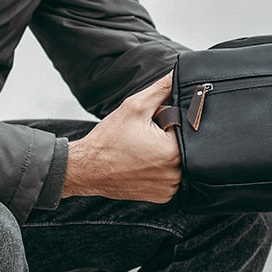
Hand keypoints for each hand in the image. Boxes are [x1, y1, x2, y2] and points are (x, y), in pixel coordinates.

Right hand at [61, 72, 180, 202]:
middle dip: (166, 135)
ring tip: (141, 149)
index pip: (183, 125)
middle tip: (143, 136)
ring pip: (177, 159)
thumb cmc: (108, 139)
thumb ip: (160, 89)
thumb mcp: (134, 106)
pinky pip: (171, 175)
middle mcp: (176, 173)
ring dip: (164, 152)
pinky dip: (160, 167)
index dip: (166, 119)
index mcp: (173, 151)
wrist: (88, 168)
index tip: (150, 123)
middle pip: (182, 143)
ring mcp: (170, 188)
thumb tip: (178, 74)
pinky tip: (142, 162)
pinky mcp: (163, 196)